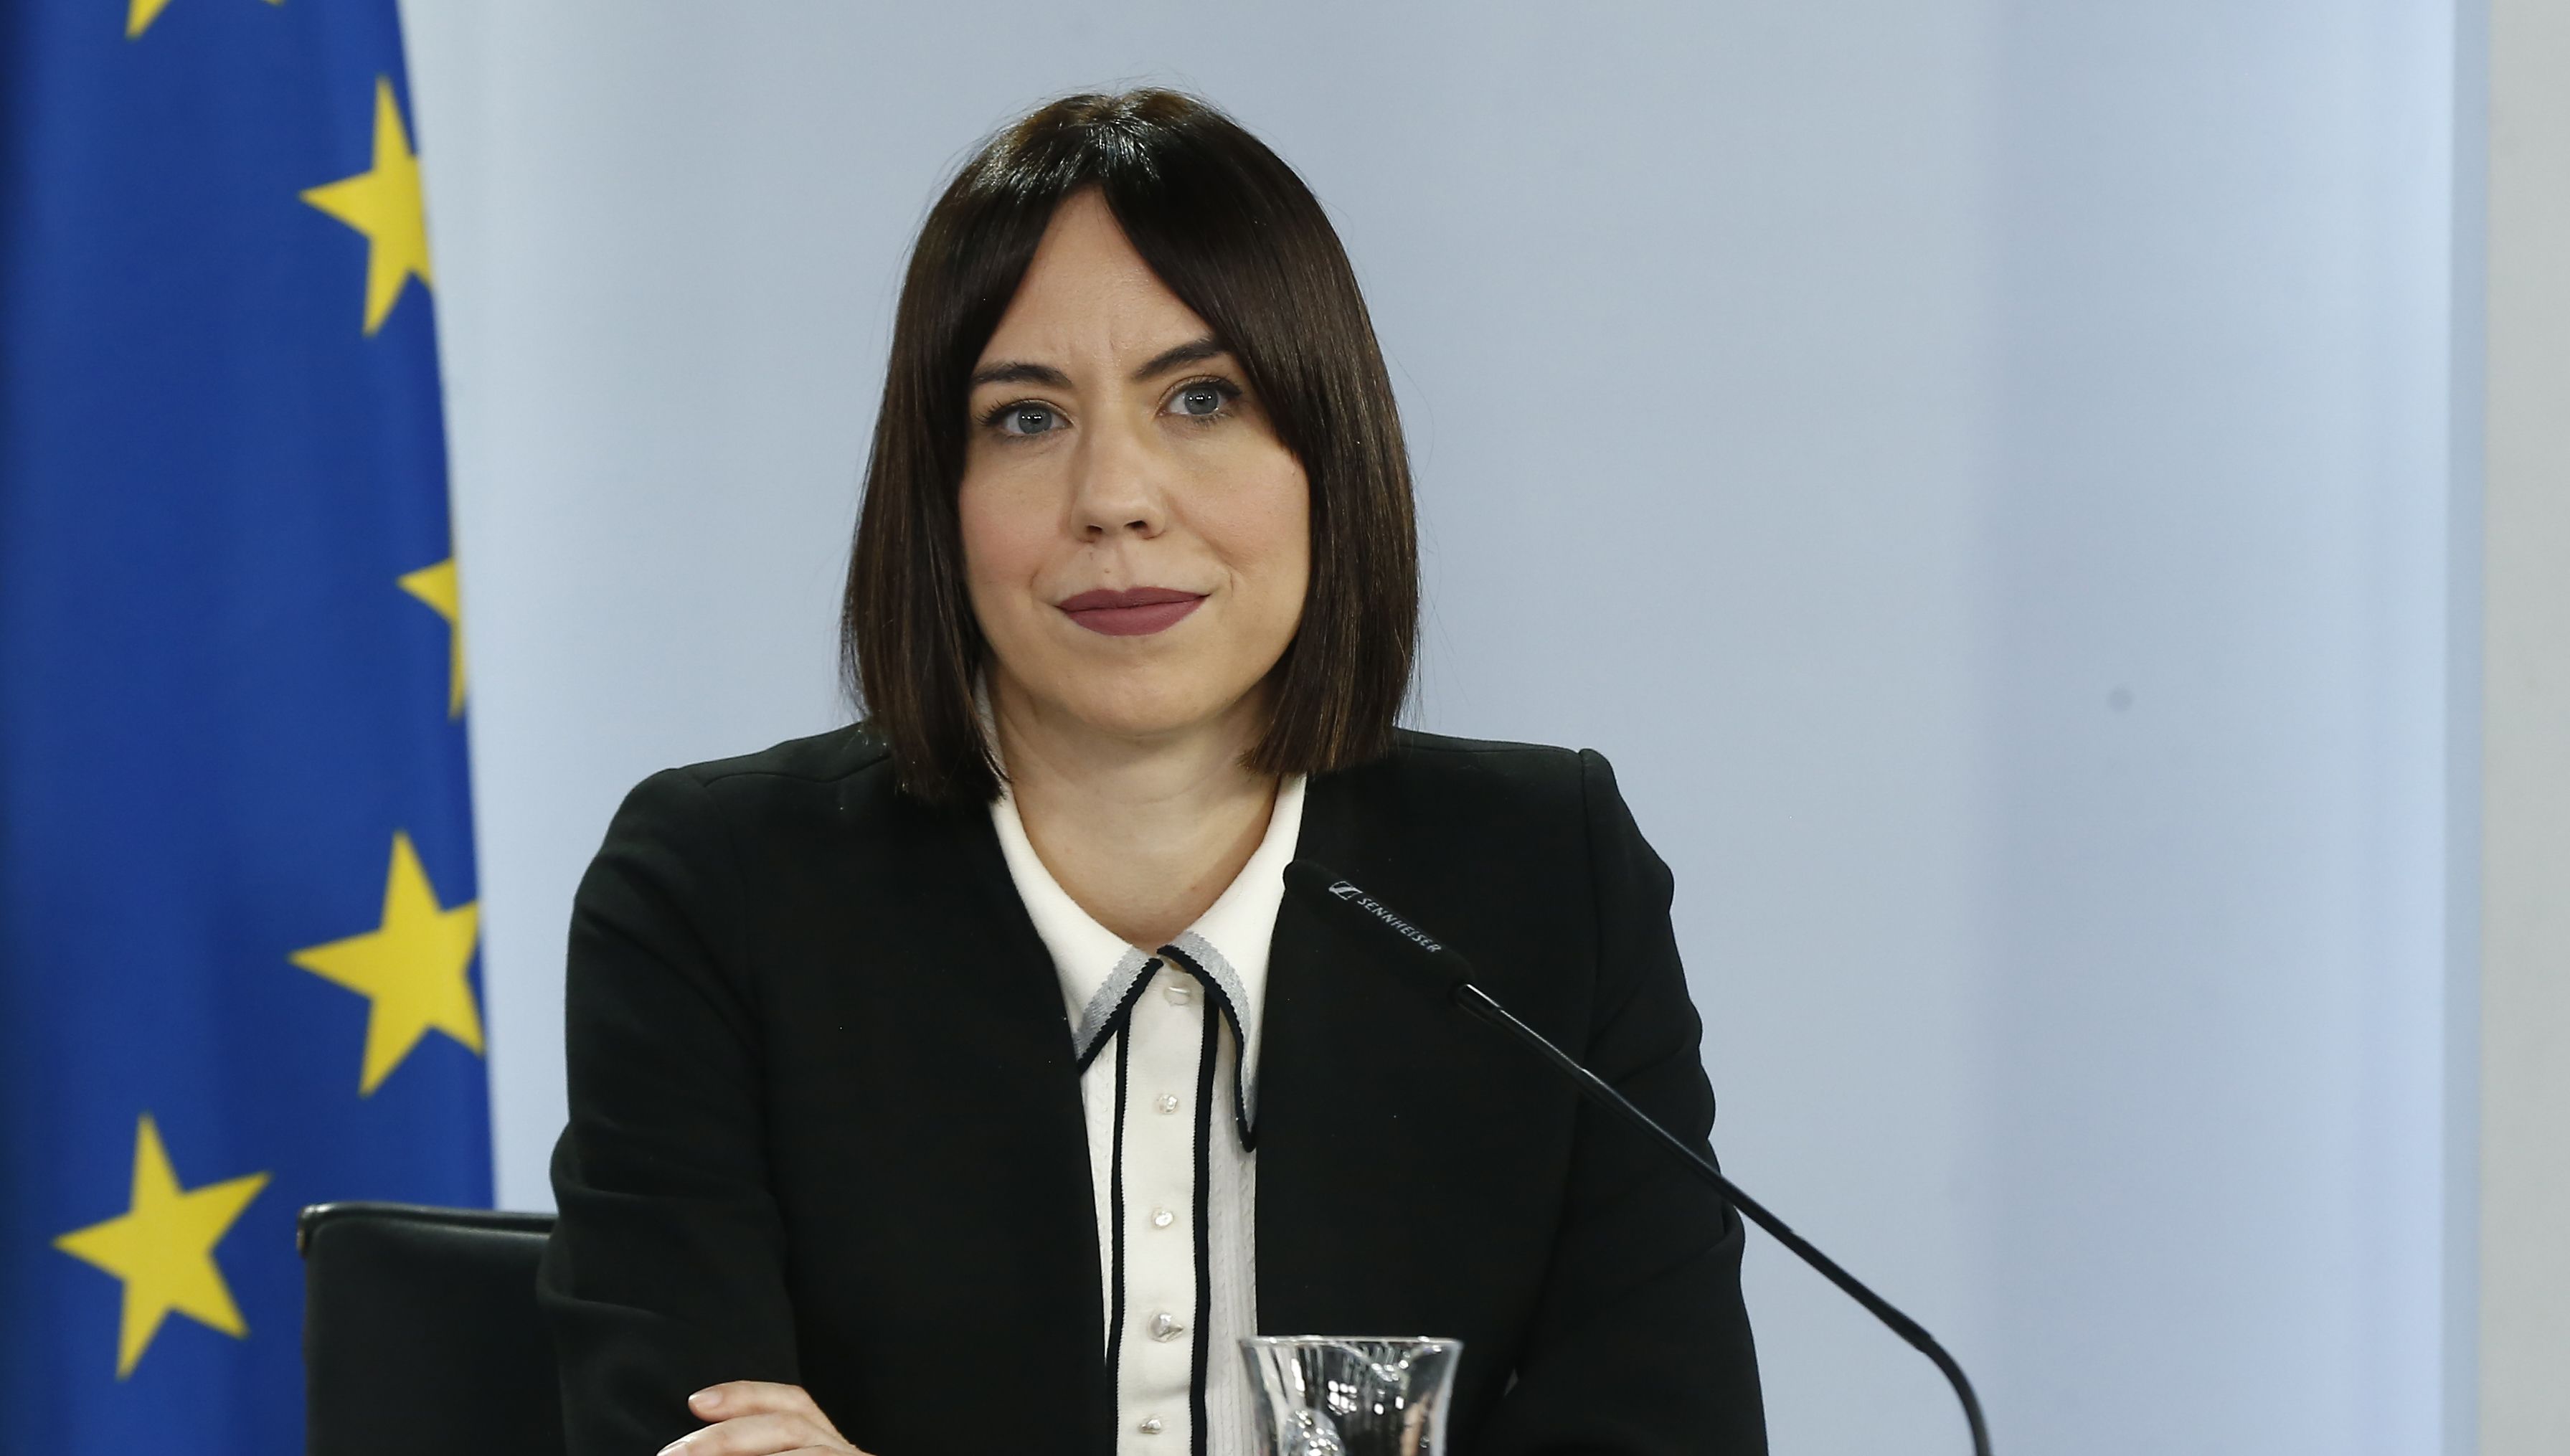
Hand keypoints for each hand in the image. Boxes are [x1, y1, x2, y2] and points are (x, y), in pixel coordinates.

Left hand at [659, 1381, 868, 1455]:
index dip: (745, 1395)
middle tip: (675, 1453)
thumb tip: (696, 1444)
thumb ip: (752, 1445)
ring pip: (798, 1441)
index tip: (696, 1401)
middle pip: (791, 1422)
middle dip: (727, 1434)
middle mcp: (847, 1451)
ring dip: (736, 1445)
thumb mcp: (777, 1455)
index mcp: (829, 1447)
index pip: (794, 1403)